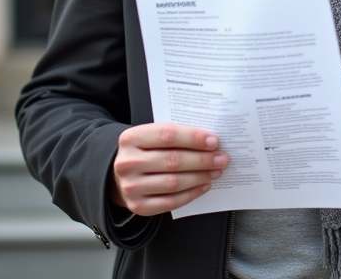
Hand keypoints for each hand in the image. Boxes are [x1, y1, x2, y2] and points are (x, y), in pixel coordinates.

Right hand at [109, 123, 227, 215]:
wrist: (119, 175)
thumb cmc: (144, 151)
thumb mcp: (150, 137)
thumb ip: (174, 136)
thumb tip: (209, 141)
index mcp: (131, 138)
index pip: (168, 135)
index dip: (193, 138)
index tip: (214, 141)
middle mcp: (128, 163)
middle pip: (173, 160)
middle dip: (202, 159)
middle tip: (221, 158)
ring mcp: (131, 186)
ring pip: (174, 182)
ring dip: (200, 177)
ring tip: (216, 171)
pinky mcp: (138, 206)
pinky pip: (171, 201)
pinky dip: (191, 193)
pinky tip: (204, 185)